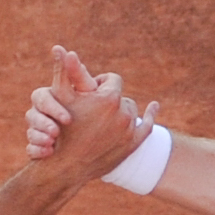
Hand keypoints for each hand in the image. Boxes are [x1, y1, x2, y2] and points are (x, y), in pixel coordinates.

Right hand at [27, 47, 156, 171]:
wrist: (66, 166)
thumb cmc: (60, 130)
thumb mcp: (60, 98)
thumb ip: (64, 71)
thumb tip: (60, 48)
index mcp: (108, 98)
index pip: (111, 79)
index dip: (101, 83)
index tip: (92, 89)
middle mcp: (123, 112)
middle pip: (121, 96)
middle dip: (111, 99)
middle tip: (98, 107)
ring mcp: (129, 130)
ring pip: (131, 112)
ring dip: (121, 111)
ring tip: (111, 115)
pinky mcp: (133, 145)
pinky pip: (147, 127)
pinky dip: (150, 116)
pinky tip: (154, 108)